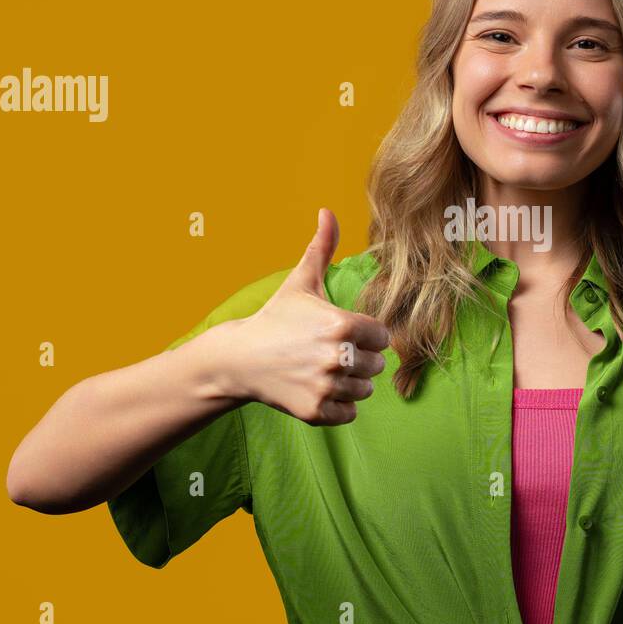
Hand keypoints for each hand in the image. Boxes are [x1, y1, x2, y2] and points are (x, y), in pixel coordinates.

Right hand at [224, 208, 389, 424]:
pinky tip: (317, 387)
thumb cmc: (276, 317)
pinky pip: (350, 412)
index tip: (342, 332)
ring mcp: (326, 386)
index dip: (366, 334)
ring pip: (365, 389)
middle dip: (359, 358)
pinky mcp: (316, 411)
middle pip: (377, 364)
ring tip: (323, 369)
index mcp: (341, 324)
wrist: (239, 359)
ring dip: (350, 382)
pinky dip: (338, 404)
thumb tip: (327, 210)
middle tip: (329, 351)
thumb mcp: (301, 282)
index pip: (383, 336)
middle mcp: (337, 356)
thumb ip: (321, 247)